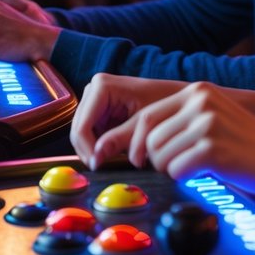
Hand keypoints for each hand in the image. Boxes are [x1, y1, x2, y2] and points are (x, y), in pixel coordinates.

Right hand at [71, 73, 190, 165]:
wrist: (176, 97)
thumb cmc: (166, 105)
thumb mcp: (143, 125)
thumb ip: (117, 141)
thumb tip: (94, 160)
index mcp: (102, 86)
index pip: (82, 126)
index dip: (87, 149)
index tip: (99, 166)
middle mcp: (93, 88)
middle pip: (78, 130)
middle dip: (89, 151)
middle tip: (103, 167)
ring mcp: (94, 98)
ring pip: (81, 134)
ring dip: (93, 149)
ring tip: (111, 160)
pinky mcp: (97, 109)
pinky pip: (89, 133)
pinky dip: (98, 145)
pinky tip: (113, 151)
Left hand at [88, 81, 254, 195]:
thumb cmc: (243, 143)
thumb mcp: (211, 117)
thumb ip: (179, 120)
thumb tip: (137, 140)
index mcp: (197, 91)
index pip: (146, 116)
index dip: (133, 141)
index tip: (135, 158)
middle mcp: (200, 102)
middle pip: (150, 138)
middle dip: (153, 159)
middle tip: (171, 167)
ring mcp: (207, 124)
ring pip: (160, 156)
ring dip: (171, 169)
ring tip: (194, 167)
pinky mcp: (212, 148)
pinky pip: (177, 170)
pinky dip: (185, 177)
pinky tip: (205, 172)